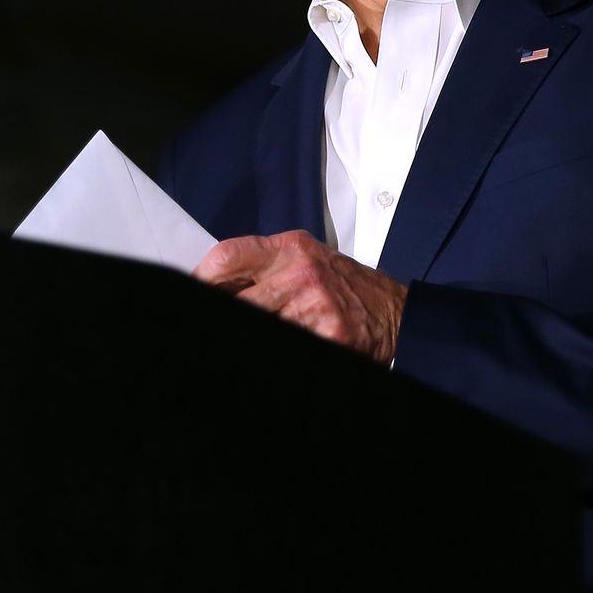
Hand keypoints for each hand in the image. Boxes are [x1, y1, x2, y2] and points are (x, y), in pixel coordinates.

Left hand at [192, 230, 406, 363]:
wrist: (397, 312)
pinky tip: (293, 337)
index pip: (226, 256)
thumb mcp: (306, 260)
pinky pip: (287, 341)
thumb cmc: (345, 286)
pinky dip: (282, 343)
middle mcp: (300, 272)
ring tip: (274, 324)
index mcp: (289, 249)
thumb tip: (215, 286)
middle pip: (237, 300)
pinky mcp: (329, 335)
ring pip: (259, 323)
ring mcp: (315, 305)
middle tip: (224, 317)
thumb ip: (264, 267)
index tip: (195, 289)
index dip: (202, 278)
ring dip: (258, 327)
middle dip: (227, 311)